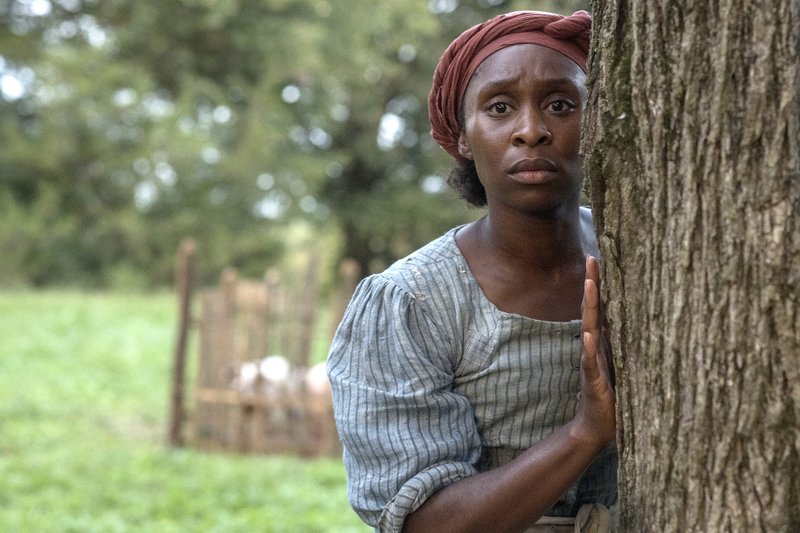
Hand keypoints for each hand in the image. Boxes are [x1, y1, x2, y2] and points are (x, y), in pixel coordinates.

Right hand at [572, 255, 615, 450]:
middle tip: (592, 258)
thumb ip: (630, 346)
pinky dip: (589, 346)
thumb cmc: (613, 398)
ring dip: (589, 306)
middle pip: (592, 309)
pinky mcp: (592, 379)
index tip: (600, 259)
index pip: (601, 307)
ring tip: (590, 285)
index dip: (600, 284)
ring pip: (589, 327)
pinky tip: (588, 333)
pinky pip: (590, 360)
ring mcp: (590, 361)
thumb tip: (650, 325)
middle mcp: (593, 347)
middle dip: (592, 284)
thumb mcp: (627, 366)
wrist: (596, 428)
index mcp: (603, 342)